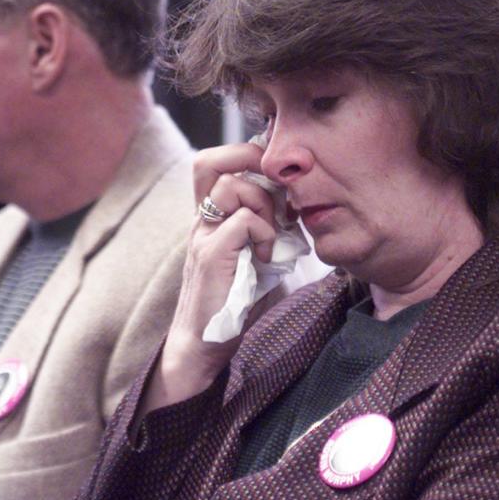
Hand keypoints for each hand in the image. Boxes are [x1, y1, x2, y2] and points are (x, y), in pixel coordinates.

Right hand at [142, 143, 279, 413]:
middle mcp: (201, 221)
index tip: (274, 175)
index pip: (213, 163)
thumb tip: (297, 207)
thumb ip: (265, 229)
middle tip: (276, 194)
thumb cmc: (231, 304)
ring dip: (264, 205)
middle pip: (210, 161)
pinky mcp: (211, 256)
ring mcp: (203, 236)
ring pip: (234, 186)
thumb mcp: (253, 257)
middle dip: (250, 163)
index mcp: (210, 218)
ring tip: (272, 234)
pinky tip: (267, 257)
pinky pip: (243, 221)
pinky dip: (264, 233)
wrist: (202, 345)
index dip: (244, 154)